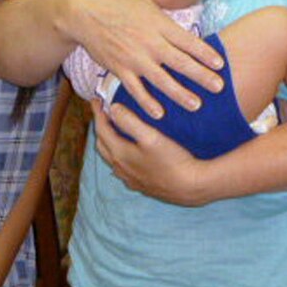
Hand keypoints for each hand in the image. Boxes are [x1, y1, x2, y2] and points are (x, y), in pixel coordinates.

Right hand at [68, 0, 223, 117]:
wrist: (85, 12)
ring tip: (196, 105)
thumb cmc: (119, 3)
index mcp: (160, 24)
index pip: (189, 42)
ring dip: (180, 94)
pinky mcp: (119, 69)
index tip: (221, 64)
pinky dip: (147, 103)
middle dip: (202, 77)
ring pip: (162, 81)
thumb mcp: (148, 5)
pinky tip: (160, 114)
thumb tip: (184, 35)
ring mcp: (135, 58)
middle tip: (219, 88)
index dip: (206, 54)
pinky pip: (136, 90)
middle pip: (181, 63)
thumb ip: (166, 23)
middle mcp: (150, 43)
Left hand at [91, 99, 213, 205]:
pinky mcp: (142, 186)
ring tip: (114, 131)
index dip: (97, 113)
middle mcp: (121, 168)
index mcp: (120, 154)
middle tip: (102, 113)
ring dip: (109, 143)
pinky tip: (130, 155)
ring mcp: (131, 179)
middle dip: (100, 128)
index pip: (102, 130)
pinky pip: (123, 170)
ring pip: (112, 159)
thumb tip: (114, 108)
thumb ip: (130, 121)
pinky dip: (120, 157)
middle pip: (103, 145)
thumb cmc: (173, 160)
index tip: (95, 99)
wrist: (191, 187)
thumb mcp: (151, 136)